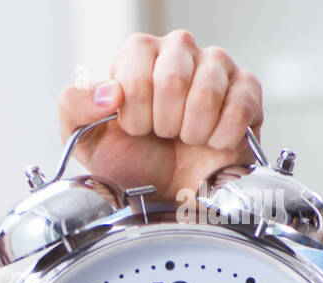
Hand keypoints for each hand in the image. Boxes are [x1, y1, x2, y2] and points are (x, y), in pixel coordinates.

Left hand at [57, 30, 263, 202]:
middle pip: (172, 79)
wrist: (169, 193)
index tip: (134, 128)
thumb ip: (74, 106)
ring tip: (184, 138)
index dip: (134, 111)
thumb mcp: (85, 138)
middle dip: (161, 123)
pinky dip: (219, 137)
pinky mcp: (248, 88)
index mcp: (138, 54)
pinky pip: (238, 108)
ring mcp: (217, 65)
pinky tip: (211, 141)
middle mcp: (178, 51)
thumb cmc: (131, 161)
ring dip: (190, 132)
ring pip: (205, 95)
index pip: (136, 69)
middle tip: (161, 135)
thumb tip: (108, 92)